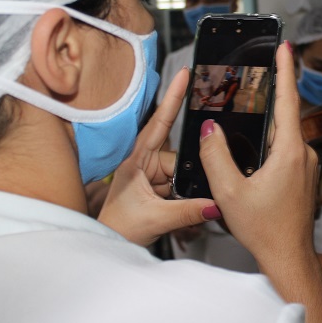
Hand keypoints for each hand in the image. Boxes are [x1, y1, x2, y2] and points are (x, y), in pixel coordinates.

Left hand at [98, 67, 220, 245]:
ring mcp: (150, 175)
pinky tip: (175, 211)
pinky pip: (179, 185)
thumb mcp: (155, 220)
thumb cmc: (117, 229)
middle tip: (177, 199)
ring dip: (183, 192)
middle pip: (179, 158)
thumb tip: (217, 204)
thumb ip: (188, 211)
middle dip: (185, 178)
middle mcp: (143, 163)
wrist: (105, 248)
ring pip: (182, 173)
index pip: (159, 123)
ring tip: (171, 211)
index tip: (184, 74)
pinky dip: (183, 198)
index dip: (173, 97)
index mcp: (135, 160)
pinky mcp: (156, 188)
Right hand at [199, 43, 319, 264]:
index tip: (284, 46)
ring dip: (268, 120)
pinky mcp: (302, 175)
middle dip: (271, 92)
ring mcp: (305, 165)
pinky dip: (270, 139)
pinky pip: (286, 148)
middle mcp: (303, 154)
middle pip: (285, 115)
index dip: (285, 69)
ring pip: (284, 133)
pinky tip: (253, 146)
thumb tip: (210, 128)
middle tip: (257, 70)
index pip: (288, 100)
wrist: (289, 257)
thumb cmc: (264, 230)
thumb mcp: (228, 192)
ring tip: (248, 107)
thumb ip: (215, 156)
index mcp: (289, 152)